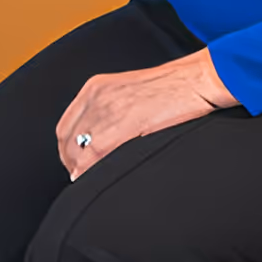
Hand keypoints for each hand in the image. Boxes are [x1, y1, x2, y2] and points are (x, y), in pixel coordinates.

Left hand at [56, 51, 237, 178]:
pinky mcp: (125, 123)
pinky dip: (90, 170)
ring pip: (80, 149)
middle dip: (70, 162)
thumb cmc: (171, 88)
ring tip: (88, 182)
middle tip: (80, 177)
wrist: (196, 79)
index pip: (65, 125)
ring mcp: (109, 109)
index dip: (66, 149)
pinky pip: (96, 154)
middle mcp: (96, 96)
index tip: (73, 162)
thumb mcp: (129, 91)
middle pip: (68, 139)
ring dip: (80, 169)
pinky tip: (93, 180)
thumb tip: (100, 139)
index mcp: (95, 87)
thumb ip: (110, 110)